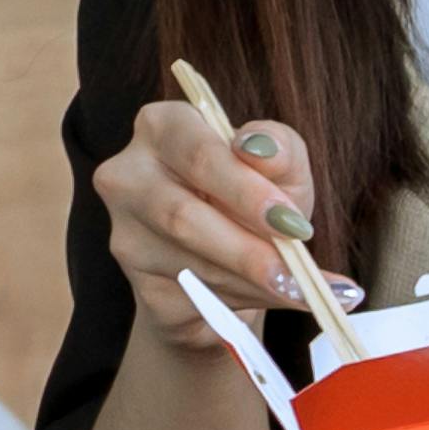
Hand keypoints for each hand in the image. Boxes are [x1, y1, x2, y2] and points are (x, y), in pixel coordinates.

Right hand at [96, 95, 337, 349]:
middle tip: (296, 270)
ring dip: (253, 282)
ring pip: (191, 264)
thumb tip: (262, 147)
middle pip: (182, 215)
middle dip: (247, 247)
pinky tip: (277, 298)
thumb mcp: (281, 168)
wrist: (228, 262)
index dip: (246, 190)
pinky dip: (246, 302)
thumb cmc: (253, 201)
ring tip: (301, 289)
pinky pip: (196, 298)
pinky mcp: (139, 284)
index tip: (291, 221)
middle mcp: (128, 175)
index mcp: (163, 127)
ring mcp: (127, 233)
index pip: (197, 153)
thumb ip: (280, 148)